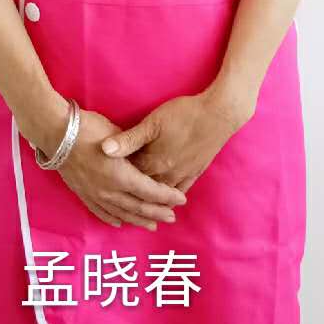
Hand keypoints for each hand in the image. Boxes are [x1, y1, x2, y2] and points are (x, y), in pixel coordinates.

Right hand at [53, 107, 188, 229]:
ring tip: (151, 225)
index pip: (151, 191)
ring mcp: (95, 195)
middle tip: (172, 217)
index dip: (167, 196)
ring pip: (121, 213)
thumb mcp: (117, 135)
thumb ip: (132, 151)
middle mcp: (110, 191)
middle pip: (139, 207)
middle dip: (157, 212)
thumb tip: (143, 158)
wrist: (56, 132)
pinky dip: (112, 218)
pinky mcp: (83, 193)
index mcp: (122, 176)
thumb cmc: (89, 128)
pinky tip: (119, 222)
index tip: (181, 199)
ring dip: (138, 220)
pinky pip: (100, 211)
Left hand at [98, 85, 253, 193]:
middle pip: (145, 190)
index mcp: (154, 162)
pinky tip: (168, 202)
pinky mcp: (196, 171)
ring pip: (162, 194)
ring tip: (139, 209)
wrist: (220, 114)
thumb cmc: (184, 114)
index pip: (129, 177)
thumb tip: (104, 150)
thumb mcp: (153, 122)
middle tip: (116, 201)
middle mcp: (168, 173)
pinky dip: (171, 198)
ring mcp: (184, 174)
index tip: (105, 183)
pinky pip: (181, 191)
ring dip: (151, 202)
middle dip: (131, 195)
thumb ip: (129, 139)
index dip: (117, 180)